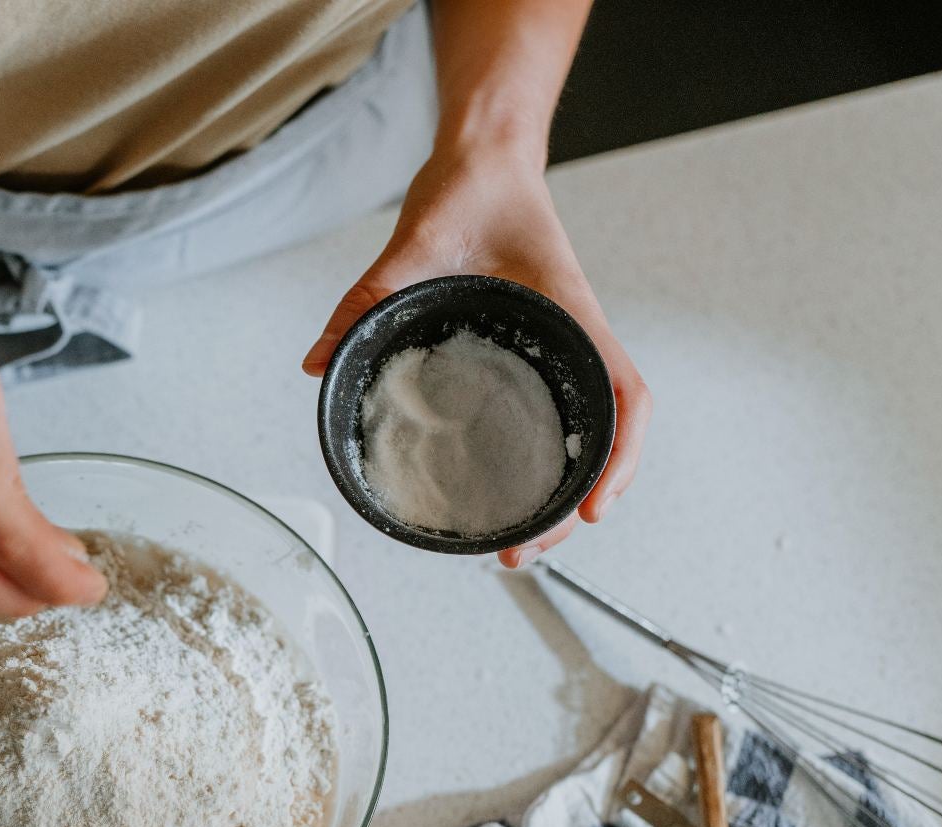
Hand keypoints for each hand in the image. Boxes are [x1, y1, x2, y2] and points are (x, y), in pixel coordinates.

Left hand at [302, 140, 650, 567]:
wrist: (483, 159)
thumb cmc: (470, 191)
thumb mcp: (414, 242)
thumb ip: (366, 298)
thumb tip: (316, 360)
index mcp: (571, 315)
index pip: (624, 395)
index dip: (619, 456)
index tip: (595, 509)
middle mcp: (575, 339)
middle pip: (607, 437)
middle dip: (578, 502)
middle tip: (523, 552)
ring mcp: (558, 348)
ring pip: (586, 433)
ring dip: (564, 491)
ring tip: (522, 541)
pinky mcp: (533, 350)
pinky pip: (555, 413)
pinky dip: (546, 459)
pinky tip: (514, 490)